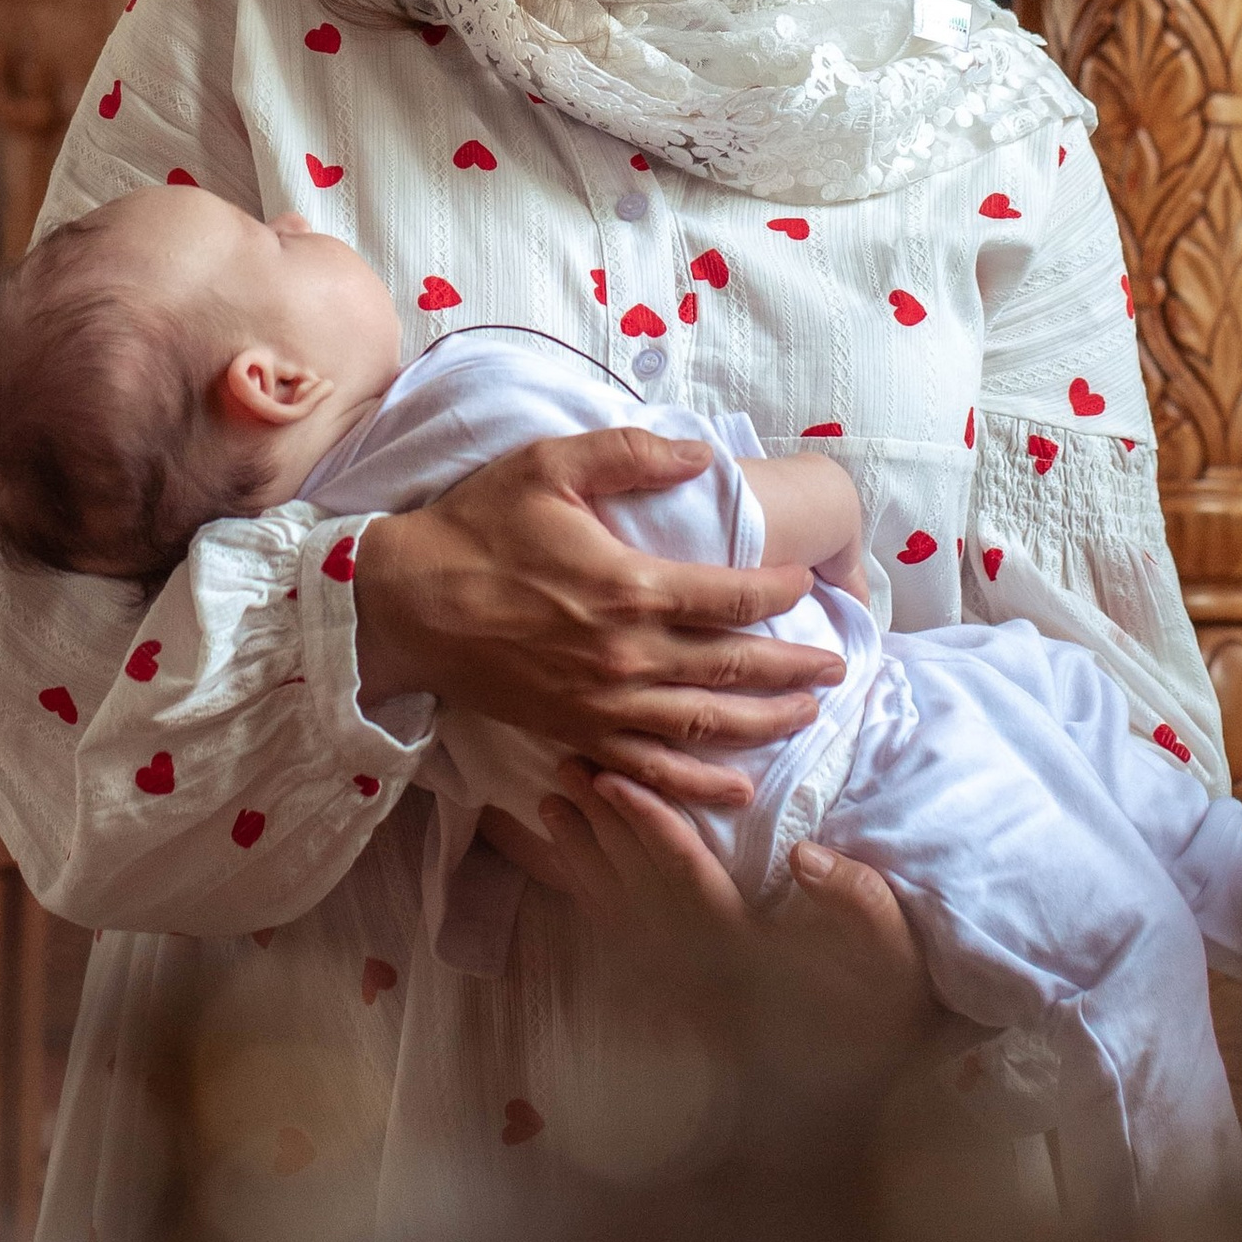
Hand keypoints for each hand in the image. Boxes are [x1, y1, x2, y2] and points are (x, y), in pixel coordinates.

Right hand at [353, 427, 842, 808]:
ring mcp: (602, 704)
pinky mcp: (576, 733)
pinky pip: (651, 770)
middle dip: (793, 669)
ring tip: (806, 715)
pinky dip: (699, 785)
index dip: (780, 593)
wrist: (404, 603)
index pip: (731, 598)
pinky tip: (736, 787)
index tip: (806, 585)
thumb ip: (630, 453)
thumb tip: (701, 453)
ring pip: (704, 726)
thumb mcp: (549, 465)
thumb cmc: (476, 527)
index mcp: (629, 587)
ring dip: (764, 723)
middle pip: (734, 671)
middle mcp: (626, 656)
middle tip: (836, 667)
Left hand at [496, 774, 920, 1017]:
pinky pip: (628, 940)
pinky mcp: (689, 984)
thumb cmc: (888, 983)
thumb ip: (852, 898)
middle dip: (600, 825)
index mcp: (751, 940)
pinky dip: (591, 900)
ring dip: (584, 858)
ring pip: (623, 911)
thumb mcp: (887, 938)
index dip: (649, 823)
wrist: (879, 1055)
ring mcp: (695, 977)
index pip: (686, 872)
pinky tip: (566, 870)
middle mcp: (710, 961)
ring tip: (549, 806)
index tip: (613, 779)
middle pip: (638, 885)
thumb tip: (804, 857)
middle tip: (564, 768)